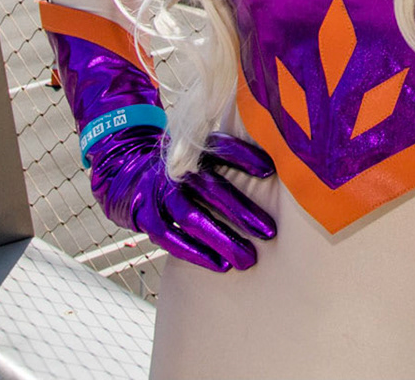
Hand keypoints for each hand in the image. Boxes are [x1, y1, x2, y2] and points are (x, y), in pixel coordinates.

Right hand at [87, 127, 276, 272]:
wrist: (131, 176)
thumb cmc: (188, 168)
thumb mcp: (206, 152)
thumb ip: (237, 154)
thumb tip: (283, 160)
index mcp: (195, 149)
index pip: (220, 148)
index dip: (244, 156)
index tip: (271, 169)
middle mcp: (177, 170)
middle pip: (210, 188)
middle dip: (241, 211)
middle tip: (270, 232)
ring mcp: (160, 193)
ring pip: (191, 217)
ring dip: (221, 239)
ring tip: (249, 259)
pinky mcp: (147, 217)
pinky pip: (170, 237)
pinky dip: (195, 252)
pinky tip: (221, 266)